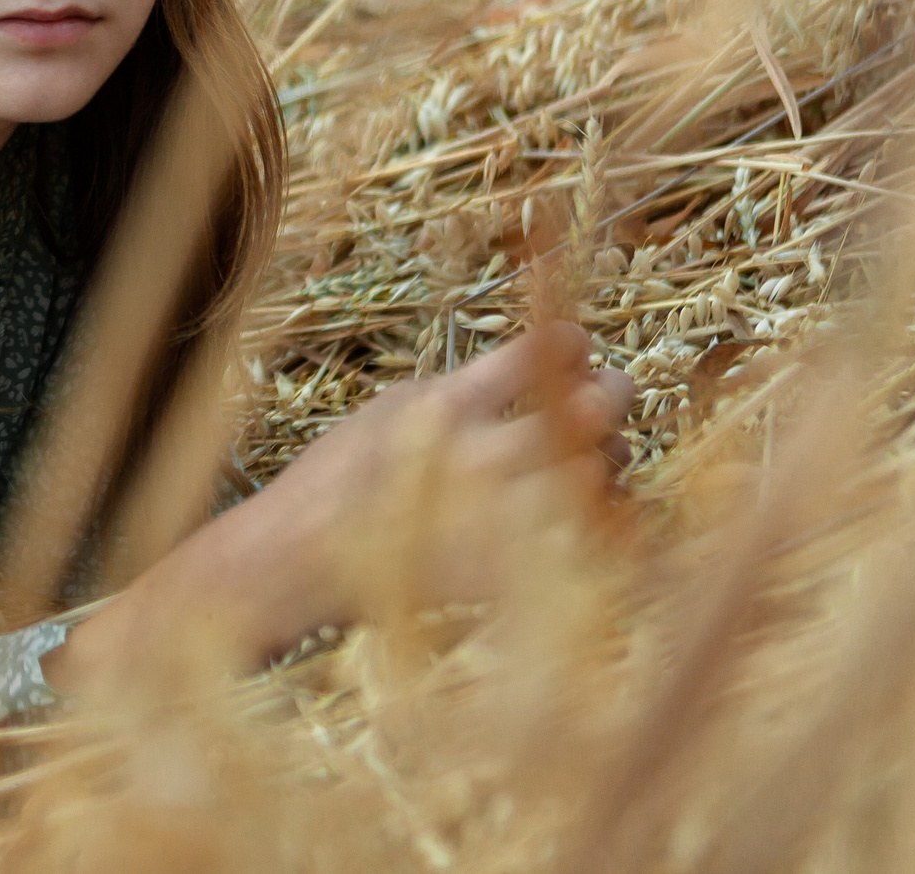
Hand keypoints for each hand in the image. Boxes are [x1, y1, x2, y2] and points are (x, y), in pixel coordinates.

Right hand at [46, 322, 631, 687]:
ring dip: (608, 455)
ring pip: (599, 472)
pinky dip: (602, 515)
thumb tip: (547, 363)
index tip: (576, 345)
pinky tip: (592, 502)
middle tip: (610, 391)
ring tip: (591, 452)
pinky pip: (588, 537)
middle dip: (614, 392)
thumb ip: (464, 389)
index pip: (539, 352)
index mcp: (444, 407)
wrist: (300, 562)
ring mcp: (499, 520)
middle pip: (590, 409)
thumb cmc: (342, 477)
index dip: (571, 343)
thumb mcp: (392, 407)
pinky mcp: (511, 571)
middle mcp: (478, 458)